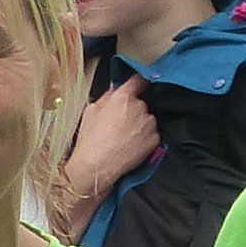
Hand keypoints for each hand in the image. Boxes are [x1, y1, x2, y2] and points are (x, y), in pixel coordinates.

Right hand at [64, 82, 159, 219]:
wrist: (98, 166)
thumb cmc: (91, 139)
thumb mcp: (91, 110)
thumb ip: (107, 96)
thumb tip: (115, 88)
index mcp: (123, 97)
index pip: (138, 80)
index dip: (139, 81)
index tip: (140, 82)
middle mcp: (140, 107)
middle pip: (141, 102)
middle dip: (133, 109)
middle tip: (119, 122)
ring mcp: (149, 123)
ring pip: (147, 118)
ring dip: (140, 123)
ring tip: (124, 136)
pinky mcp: (155, 139)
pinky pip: (152, 133)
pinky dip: (144, 137)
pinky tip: (131, 145)